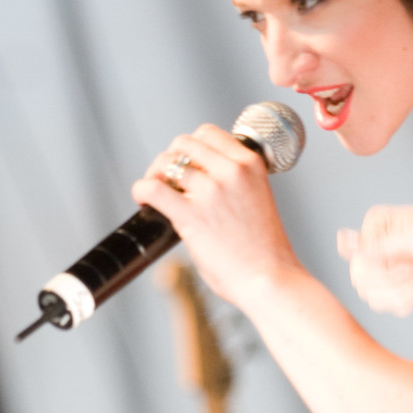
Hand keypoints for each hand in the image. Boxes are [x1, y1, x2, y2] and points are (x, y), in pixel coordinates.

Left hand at [131, 124, 303, 308]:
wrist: (271, 279)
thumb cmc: (265, 250)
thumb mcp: (257, 198)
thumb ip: (232, 183)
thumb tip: (197, 179)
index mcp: (250, 164)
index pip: (208, 133)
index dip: (191, 147)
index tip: (186, 163)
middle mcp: (231, 171)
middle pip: (183, 143)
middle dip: (171, 158)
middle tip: (167, 179)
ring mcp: (210, 191)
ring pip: (165, 162)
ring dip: (154, 175)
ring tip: (155, 193)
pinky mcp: (191, 214)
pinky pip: (152, 188)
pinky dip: (141, 190)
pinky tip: (143, 201)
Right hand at [334, 205, 412, 315]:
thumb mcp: (411, 239)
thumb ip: (374, 246)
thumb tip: (341, 239)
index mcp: (374, 227)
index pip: (358, 262)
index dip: (382, 269)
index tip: (408, 260)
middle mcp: (374, 245)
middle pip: (362, 282)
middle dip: (393, 282)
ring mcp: (385, 265)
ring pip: (373, 297)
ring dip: (400, 293)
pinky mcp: (397, 284)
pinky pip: (386, 305)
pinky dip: (405, 302)